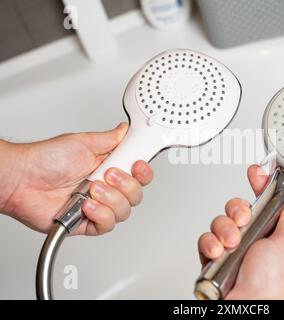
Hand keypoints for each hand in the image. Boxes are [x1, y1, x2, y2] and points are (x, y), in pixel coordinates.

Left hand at [0, 123, 152, 235]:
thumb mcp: (84, 142)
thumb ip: (111, 139)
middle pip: (136, 194)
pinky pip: (107, 225)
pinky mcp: (87, 222)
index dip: (143, 172)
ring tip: (90, 189)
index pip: (138, 174)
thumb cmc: (45, 159)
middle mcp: (106, 187)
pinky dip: (99, 214)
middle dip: (125, 185)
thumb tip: (126, 130)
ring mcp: (98, 205)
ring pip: (124, 211)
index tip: (137, 165)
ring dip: (110, 199)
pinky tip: (85, 204)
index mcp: (108, 167)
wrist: (21, 180)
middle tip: (108, 174)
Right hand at [198, 164, 283, 299]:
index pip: (266, 202)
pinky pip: (206, 239)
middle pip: (239, 208)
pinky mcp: (215, 259)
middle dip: (238, 210)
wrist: (250, 308)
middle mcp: (252, 241)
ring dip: (224, 230)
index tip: (256, 172)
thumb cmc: (273, 286)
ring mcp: (232, 250)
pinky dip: (210, 244)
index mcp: (273, 235)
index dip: (261, 185)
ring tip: (232, 243)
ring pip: (220, 221)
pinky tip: (219, 253)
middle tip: (243, 220)